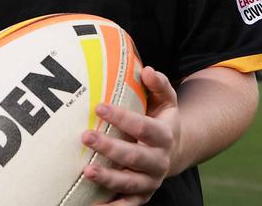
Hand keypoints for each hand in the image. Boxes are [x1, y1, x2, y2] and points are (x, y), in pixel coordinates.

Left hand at [81, 66, 182, 205]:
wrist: (175, 152)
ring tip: (86, 171)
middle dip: (110, 148)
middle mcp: (159, 161)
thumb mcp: (166, 101)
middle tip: (85, 136)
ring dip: (108, 179)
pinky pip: (127, 205)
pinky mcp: (141, 196)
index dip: (122, 117)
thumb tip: (147, 70)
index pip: (143, 126)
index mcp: (163, 136)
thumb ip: (159, 85)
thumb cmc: (160, 121)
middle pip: (134, 157)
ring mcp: (150, 181)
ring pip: (129, 183)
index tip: (99, 106)